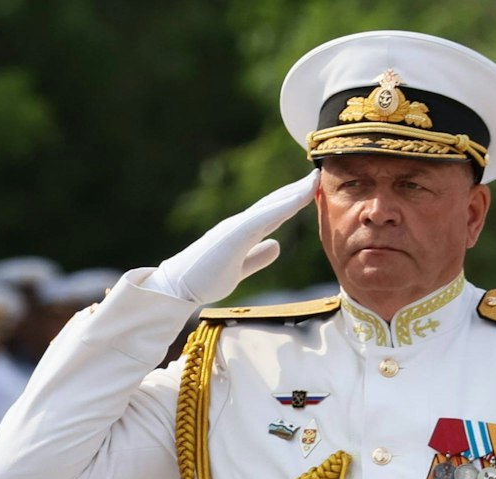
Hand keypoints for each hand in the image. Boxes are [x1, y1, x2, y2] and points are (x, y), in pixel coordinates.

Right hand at [154, 171, 318, 305]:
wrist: (176, 287)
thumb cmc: (203, 279)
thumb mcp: (238, 269)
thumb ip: (256, 257)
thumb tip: (277, 245)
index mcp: (242, 232)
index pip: (272, 212)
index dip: (293, 200)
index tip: (313, 189)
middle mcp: (240, 224)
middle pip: (274, 203)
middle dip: (298, 189)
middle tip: (319, 174)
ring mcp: (236, 227)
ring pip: (271, 205)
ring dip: (293, 192)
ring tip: (314, 180)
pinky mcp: (233, 235)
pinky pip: (262, 217)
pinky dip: (282, 206)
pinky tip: (299, 198)